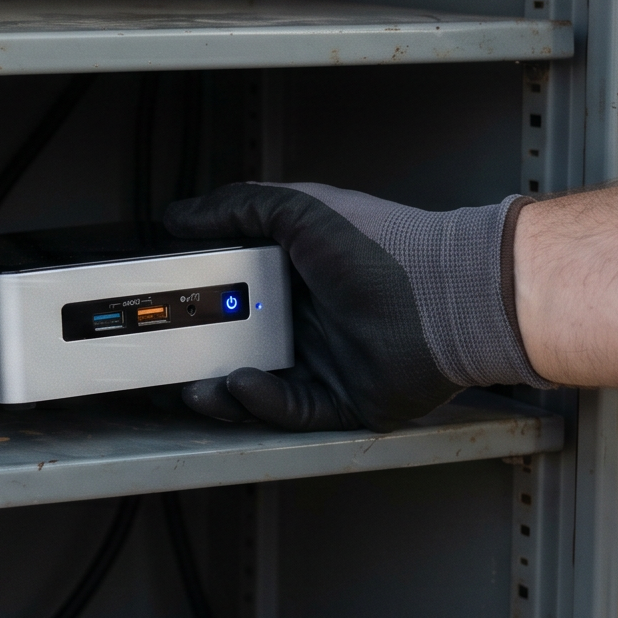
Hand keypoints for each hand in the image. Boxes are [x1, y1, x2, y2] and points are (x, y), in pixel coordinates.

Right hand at [161, 182, 548, 431]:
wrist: (448, 298)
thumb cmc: (387, 248)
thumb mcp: (302, 209)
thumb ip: (238, 207)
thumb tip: (181, 215)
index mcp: (298, 270)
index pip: (233, 286)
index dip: (200, 296)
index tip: (169, 301)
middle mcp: (310, 316)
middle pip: (239, 341)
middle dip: (202, 353)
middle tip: (170, 355)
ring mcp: (326, 360)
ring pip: (258, 385)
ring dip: (223, 387)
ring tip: (196, 384)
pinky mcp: (343, 400)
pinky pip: (290, 409)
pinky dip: (262, 401)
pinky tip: (241, 385)